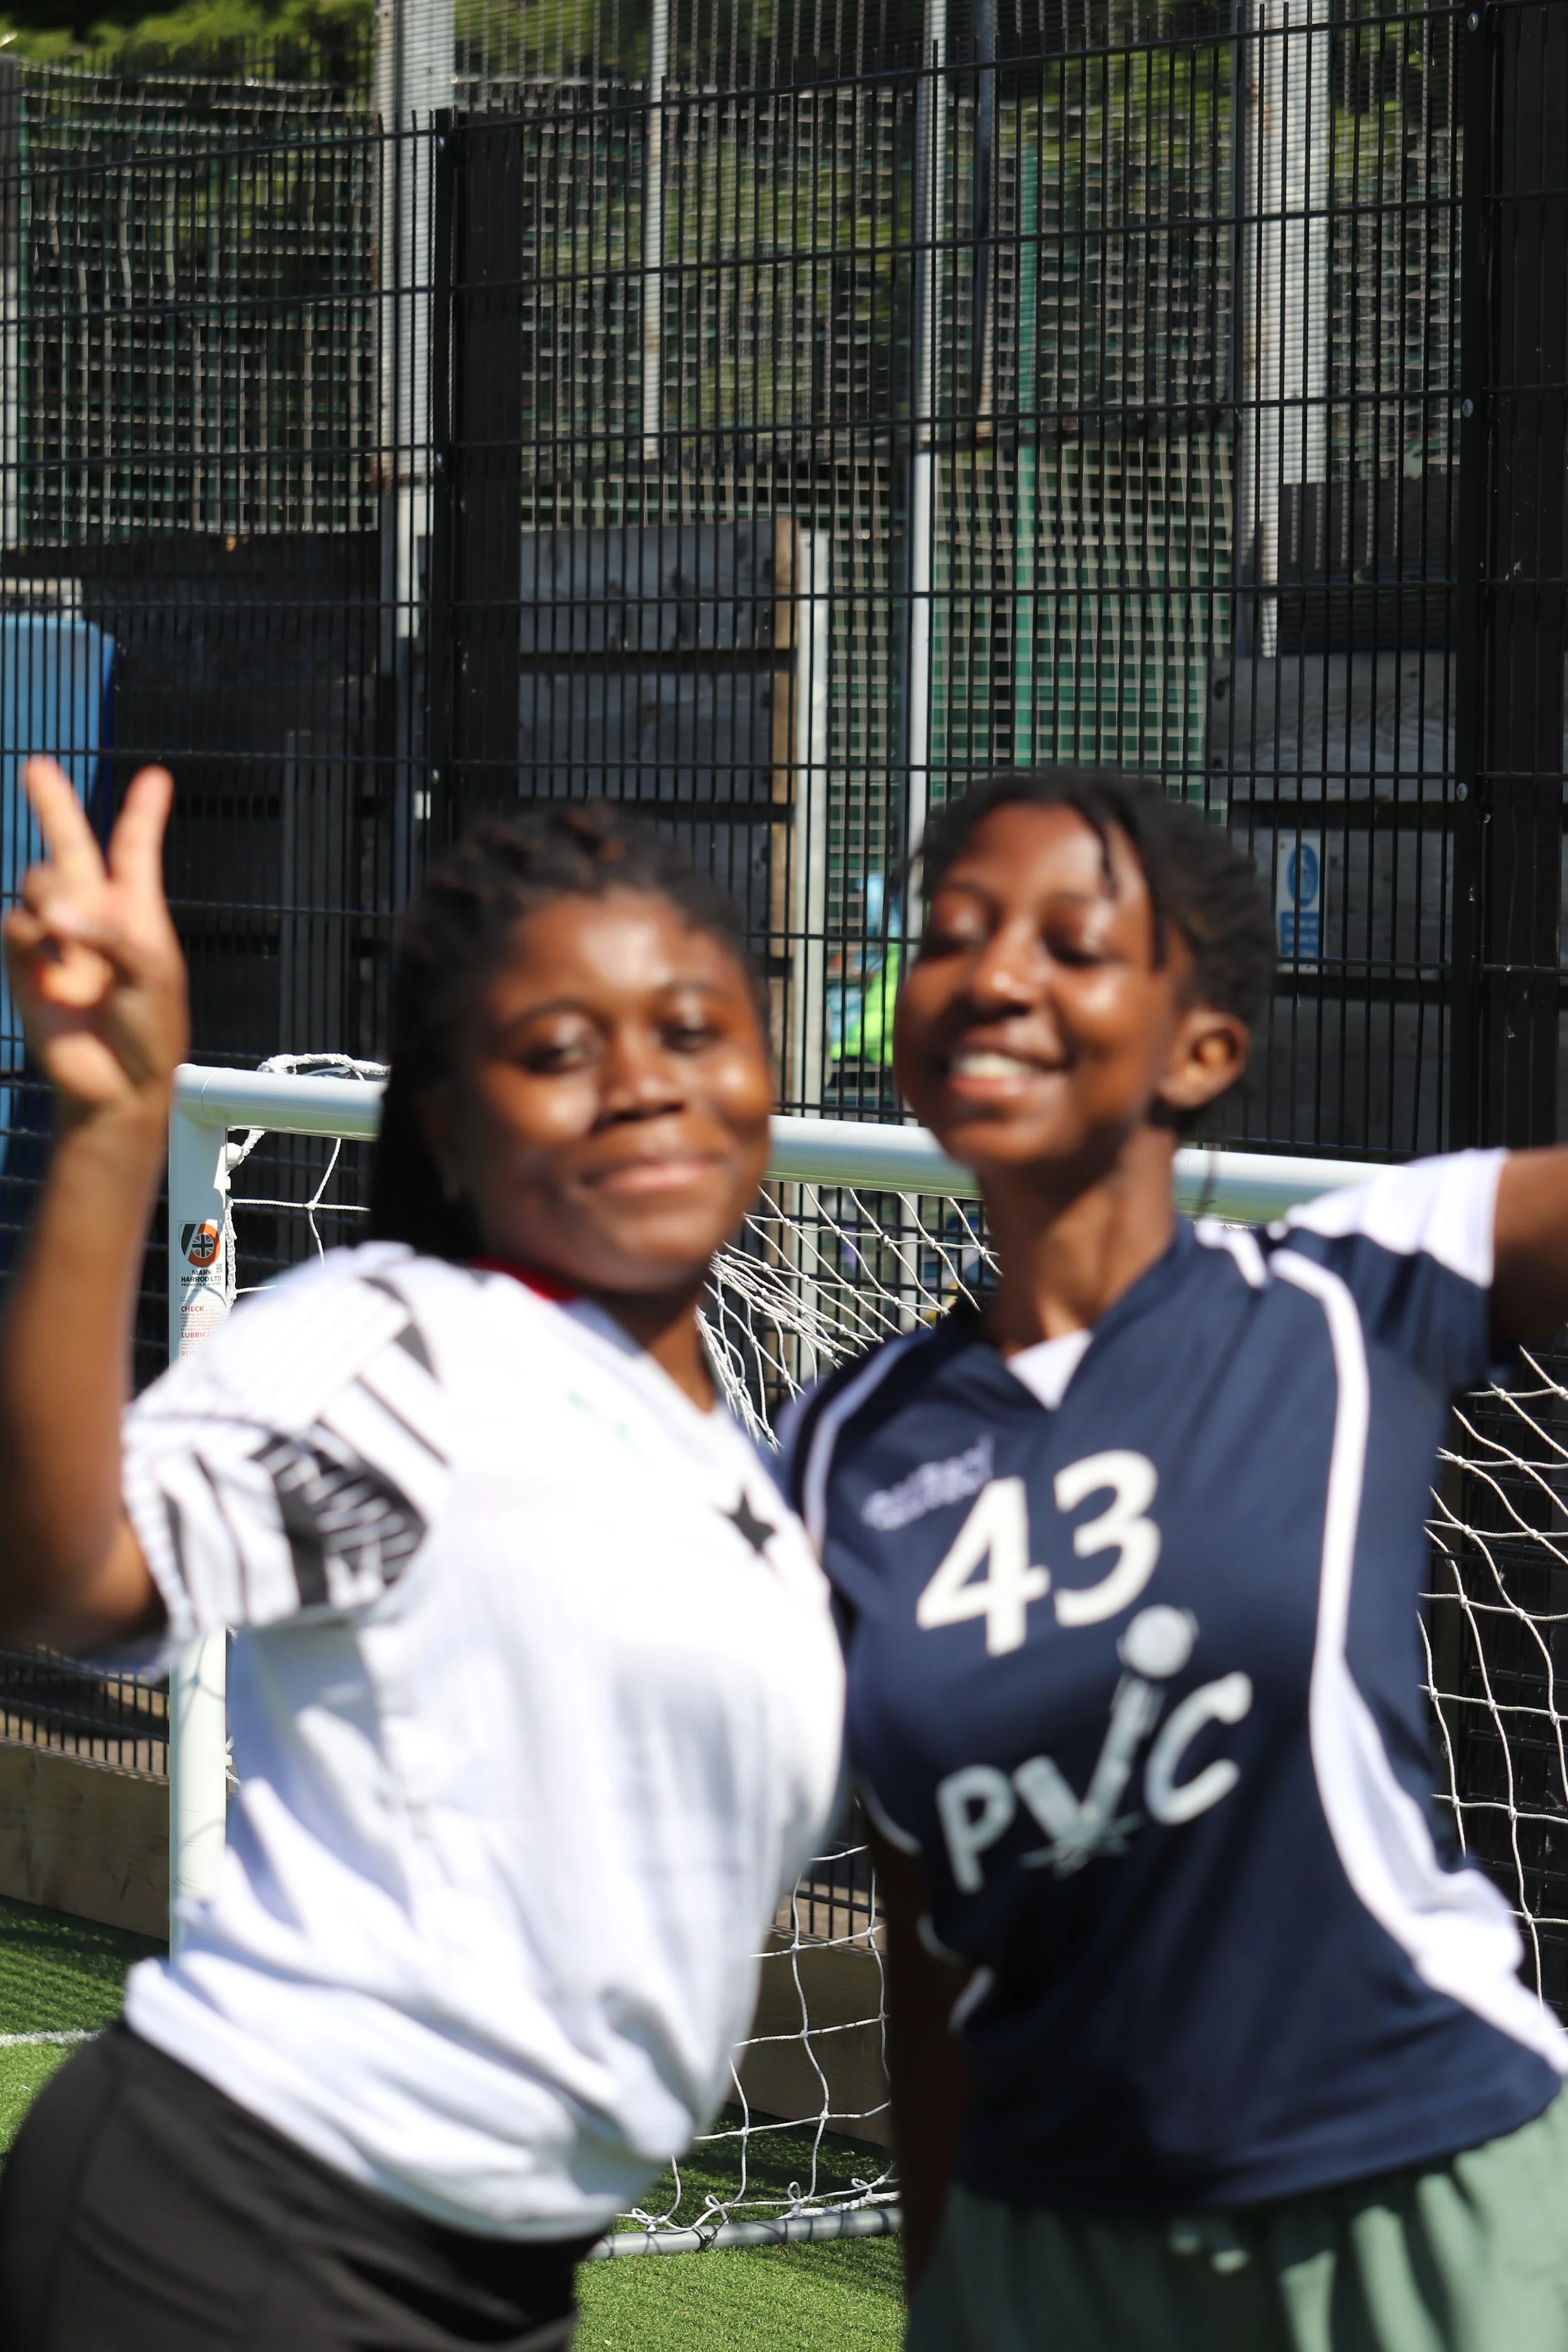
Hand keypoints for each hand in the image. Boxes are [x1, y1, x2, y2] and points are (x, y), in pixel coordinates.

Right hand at [3, 759, 187, 1122]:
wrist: (117, 1085)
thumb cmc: (150, 1031)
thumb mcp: (150, 973)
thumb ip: (108, 934)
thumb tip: (50, 919)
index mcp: (137, 912)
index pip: (136, 851)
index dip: (143, 813)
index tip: (157, 778)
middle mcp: (94, 918)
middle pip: (71, 846)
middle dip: (53, 805)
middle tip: (38, 767)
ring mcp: (56, 939)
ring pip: (36, 880)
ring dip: (47, 889)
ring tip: (65, 928)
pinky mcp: (24, 965)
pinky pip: (14, 924)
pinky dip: (31, 934)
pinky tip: (50, 957)